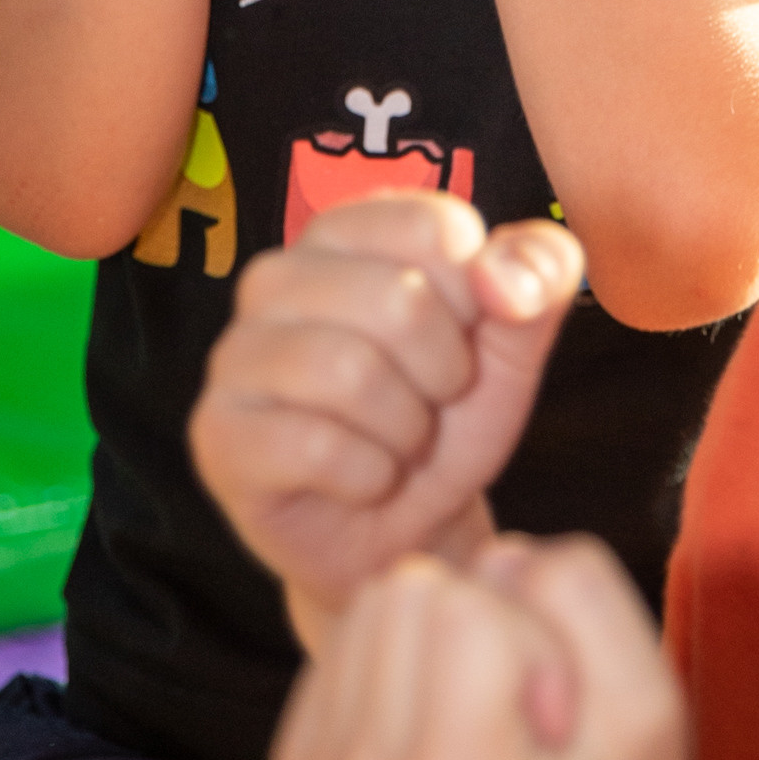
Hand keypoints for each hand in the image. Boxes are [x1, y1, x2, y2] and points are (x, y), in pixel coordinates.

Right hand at [189, 195, 583, 629]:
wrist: (403, 531)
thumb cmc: (446, 419)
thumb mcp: (515, 345)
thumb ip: (540, 277)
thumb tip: (502, 274)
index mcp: (347, 230)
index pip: (435, 228)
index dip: (477, 300)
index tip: (464, 338)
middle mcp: (277, 276)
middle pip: (396, 299)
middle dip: (444, 374)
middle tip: (431, 405)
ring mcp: (236, 354)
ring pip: (349, 371)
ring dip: (407, 430)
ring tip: (399, 444)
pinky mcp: (219, 432)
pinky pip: (312, 445)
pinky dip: (369, 476)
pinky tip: (366, 480)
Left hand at [270, 532, 691, 759]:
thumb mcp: (652, 705)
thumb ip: (587, 597)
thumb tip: (488, 555)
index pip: (465, 608)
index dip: (533, 636)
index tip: (552, 716)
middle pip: (406, 590)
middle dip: (479, 622)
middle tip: (514, 711)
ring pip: (370, 603)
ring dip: (435, 634)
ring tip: (477, 715)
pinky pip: (344, 640)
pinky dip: (398, 659)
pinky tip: (435, 722)